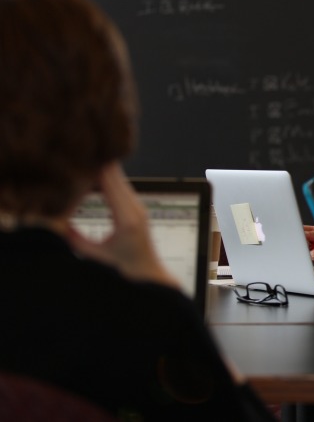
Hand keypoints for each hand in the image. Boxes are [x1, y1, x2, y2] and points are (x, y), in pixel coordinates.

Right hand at [65, 163, 177, 287]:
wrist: (148, 274)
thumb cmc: (122, 269)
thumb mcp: (94, 255)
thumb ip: (73, 238)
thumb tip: (52, 220)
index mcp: (126, 219)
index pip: (109, 183)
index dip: (92, 169)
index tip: (75, 159)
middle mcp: (136, 208)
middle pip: (116, 175)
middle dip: (96, 163)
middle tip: (74, 153)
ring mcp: (139, 206)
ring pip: (119, 178)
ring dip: (101, 169)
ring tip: (81, 161)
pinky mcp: (138, 208)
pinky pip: (122, 186)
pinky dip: (107, 179)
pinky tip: (92, 175)